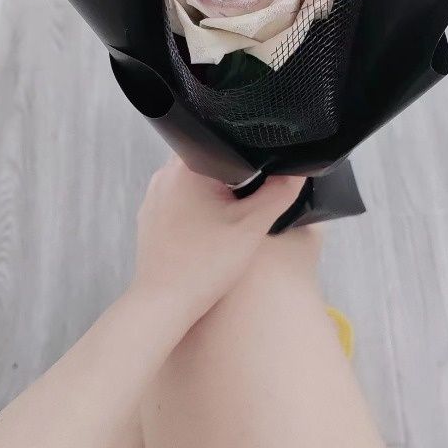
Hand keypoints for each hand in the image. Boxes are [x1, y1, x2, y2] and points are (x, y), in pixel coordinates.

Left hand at [131, 156, 303, 334]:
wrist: (164, 305)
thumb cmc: (204, 265)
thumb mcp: (251, 226)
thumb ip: (278, 194)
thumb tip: (297, 172)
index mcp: (187, 167)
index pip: (221, 143)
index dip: (245, 157)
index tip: (257, 177)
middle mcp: (164, 176)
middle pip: (208, 164)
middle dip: (229, 181)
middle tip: (245, 203)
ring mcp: (153, 198)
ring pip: (193, 185)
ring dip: (211, 197)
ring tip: (227, 220)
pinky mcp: (150, 219)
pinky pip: (178, 204)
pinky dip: (195, 214)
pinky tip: (208, 235)